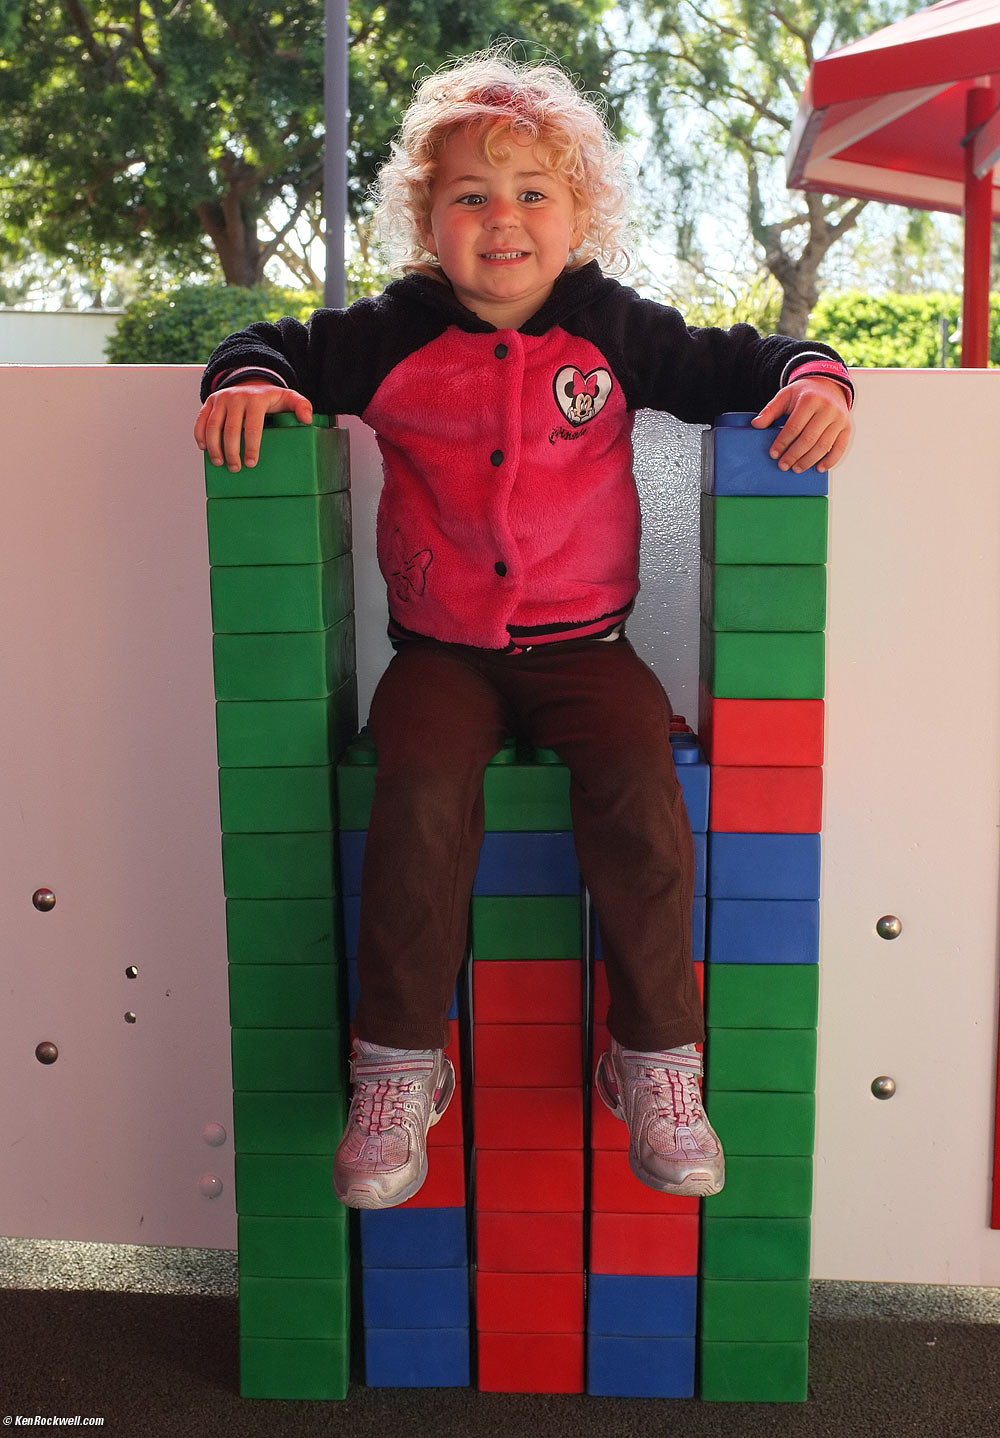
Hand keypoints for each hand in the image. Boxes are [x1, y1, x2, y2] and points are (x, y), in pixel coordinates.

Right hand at [194, 382, 312, 470]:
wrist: (250, 382)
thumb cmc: (270, 398)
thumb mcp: (288, 398)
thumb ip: (301, 406)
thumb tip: (307, 419)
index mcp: (256, 399)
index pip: (253, 427)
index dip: (251, 447)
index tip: (251, 463)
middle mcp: (236, 397)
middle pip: (231, 429)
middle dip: (232, 451)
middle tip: (236, 468)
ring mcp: (221, 398)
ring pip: (213, 426)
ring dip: (214, 447)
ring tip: (220, 463)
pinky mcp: (210, 401)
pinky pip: (201, 419)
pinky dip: (200, 435)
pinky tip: (204, 449)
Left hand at [752, 377, 852, 473]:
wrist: (829, 385)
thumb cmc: (805, 393)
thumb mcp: (785, 395)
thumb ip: (770, 410)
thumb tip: (756, 424)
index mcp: (810, 399)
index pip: (794, 426)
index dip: (782, 442)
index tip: (774, 454)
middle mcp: (827, 409)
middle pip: (809, 438)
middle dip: (794, 455)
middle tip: (783, 465)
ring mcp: (839, 419)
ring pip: (823, 445)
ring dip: (809, 460)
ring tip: (796, 468)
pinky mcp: (847, 427)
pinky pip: (840, 447)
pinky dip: (830, 461)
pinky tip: (818, 468)